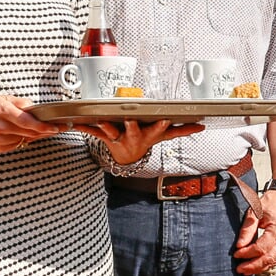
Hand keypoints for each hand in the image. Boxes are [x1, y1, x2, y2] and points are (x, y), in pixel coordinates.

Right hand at [0, 95, 66, 152]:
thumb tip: (37, 108)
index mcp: (1, 111)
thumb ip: (22, 103)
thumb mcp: (4, 98)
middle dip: (46, 131)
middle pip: (29, 132)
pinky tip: (30, 134)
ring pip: (26, 139)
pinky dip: (27, 139)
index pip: (26, 121)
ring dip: (38, 135)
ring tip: (47, 129)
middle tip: (59, 128)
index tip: (55, 127)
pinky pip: (19, 144)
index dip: (42, 126)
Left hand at [75, 119, 202, 166]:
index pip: (156, 130)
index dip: (160, 126)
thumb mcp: (163, 137)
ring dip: (105, 124)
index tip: (165, 119)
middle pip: (132, 129)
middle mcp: (133, 136)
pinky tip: (73, 122)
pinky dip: (83, 127)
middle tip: (130, 117)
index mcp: (147, 135)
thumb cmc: (146, 140)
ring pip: (111, 130)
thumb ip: (182, 131)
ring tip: (100, 118)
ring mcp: (118, 137)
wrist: (127, 158)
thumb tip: (203, 127)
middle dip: (131, 124)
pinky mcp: (104, 137)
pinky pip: (92, 131)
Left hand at [234, 188, 275, 274]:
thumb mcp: (255, 212)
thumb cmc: (273, 201)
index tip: (237, 254)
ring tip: (247, 270)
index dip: (248, 253)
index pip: (261, 248)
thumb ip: (247, 229)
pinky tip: (258, 265)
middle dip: (253, 266)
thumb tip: (240, 245)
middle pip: (269, 259)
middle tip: (240, 269)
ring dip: (260, 267)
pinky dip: (268, 263)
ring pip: (275, 261)